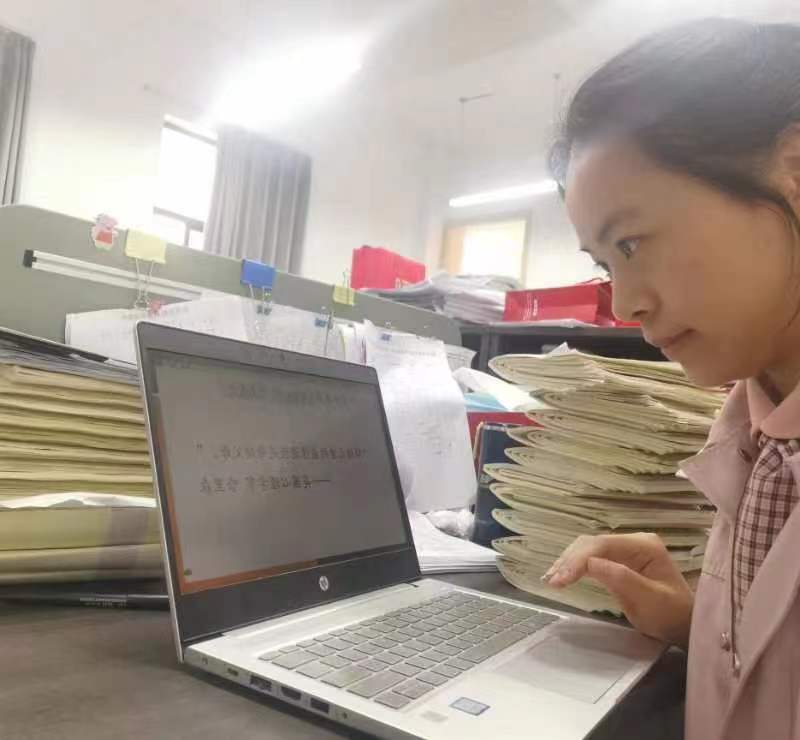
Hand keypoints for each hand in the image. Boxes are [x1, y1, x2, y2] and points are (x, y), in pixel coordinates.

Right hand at [543, 533, 693, 646]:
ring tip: (551, 580)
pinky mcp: (618, 561)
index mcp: (643, 545)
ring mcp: (625, 550)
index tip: (560, 580)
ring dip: (568, 562)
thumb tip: (590, 564)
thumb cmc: (671, 615)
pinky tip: (562, 575)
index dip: (578, 560)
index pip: (602, 545)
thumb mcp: (649, 599)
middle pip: (592, 543)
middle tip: (552, 582)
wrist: (685, 627)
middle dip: (569, 560)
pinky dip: (575, 567)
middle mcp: (633, 541)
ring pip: (588, 549)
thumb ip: (620, 578)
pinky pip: (592, 558)